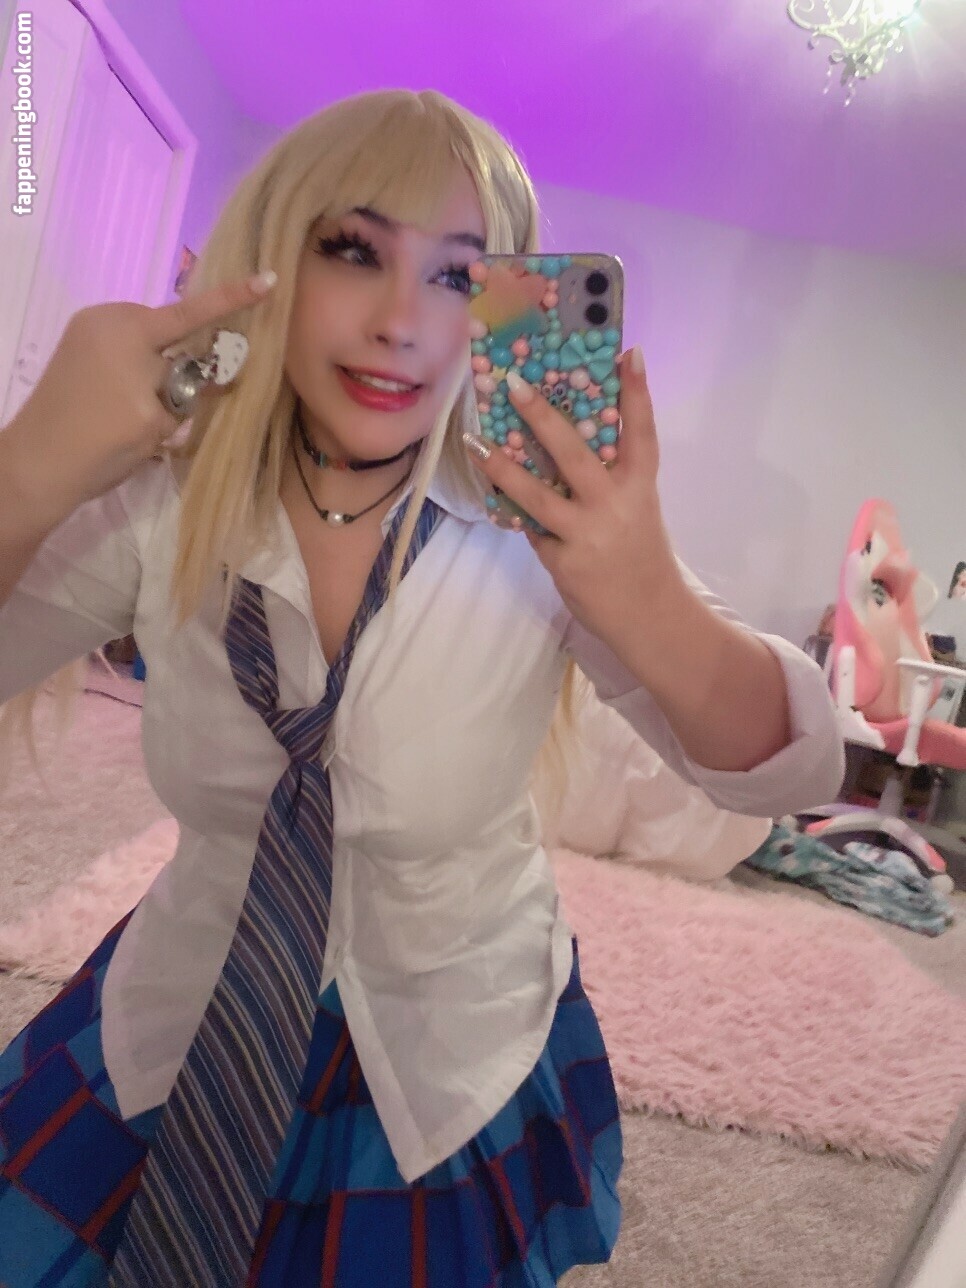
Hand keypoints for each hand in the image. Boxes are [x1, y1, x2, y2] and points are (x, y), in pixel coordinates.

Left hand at [4, 271, 276, 523]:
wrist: (37, 469)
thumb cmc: (101, 443)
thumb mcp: (158, 420)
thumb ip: (189, 390)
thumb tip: (211, 375)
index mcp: (128, 328)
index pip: (192, 312)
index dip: (234, 300)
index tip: (268, 280)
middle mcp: (106, 318)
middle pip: (170, 332)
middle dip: (185, 362)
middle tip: (176, 407)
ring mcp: (86, 333)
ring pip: (149, 347)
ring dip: (161, 374)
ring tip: (147, 417)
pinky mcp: (77, 353)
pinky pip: (127, 355)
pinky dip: (140, 377)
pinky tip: (131, 410)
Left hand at [463, 346, 684, 653]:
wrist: (648, 616)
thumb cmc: (640, 556)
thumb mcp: (636, 509)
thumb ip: (609, 480)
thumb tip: (563, 446)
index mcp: (640, 487)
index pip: (642, 433)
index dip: (637, 394)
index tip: (630, 354)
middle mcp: (614, 505)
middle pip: (574, 453)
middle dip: (542, 417)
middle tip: (515, 384)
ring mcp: (587, 533)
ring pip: (536, 494)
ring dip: (502, 467)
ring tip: (475, 443)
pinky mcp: (564, 560)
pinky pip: (532, 529)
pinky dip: (518, 515)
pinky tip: (499, 498)